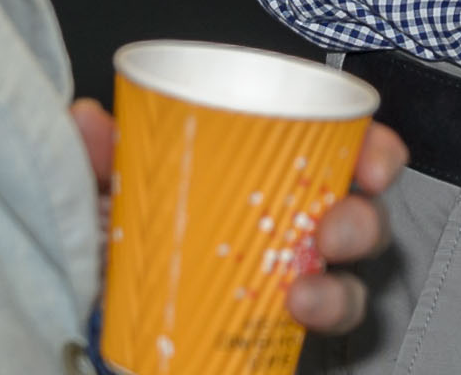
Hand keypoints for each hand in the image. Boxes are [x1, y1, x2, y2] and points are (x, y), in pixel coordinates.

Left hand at [71, 99, 411, 334]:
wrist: (102, 320)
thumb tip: (86, 121)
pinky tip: (293, 320)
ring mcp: (285, 289)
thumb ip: (101, 157)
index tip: (372, 160)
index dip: (374, 152)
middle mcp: (288, 233)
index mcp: (268, 181)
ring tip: (304, 296)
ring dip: (338, 291)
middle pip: (358, 221)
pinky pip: (317, 339)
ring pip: (349, 287)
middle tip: (331, 230)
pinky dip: (314, 326)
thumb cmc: (124, 244)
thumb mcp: (110, 191)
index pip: (340, 155)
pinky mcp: (271, 337)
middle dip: (361, 223)